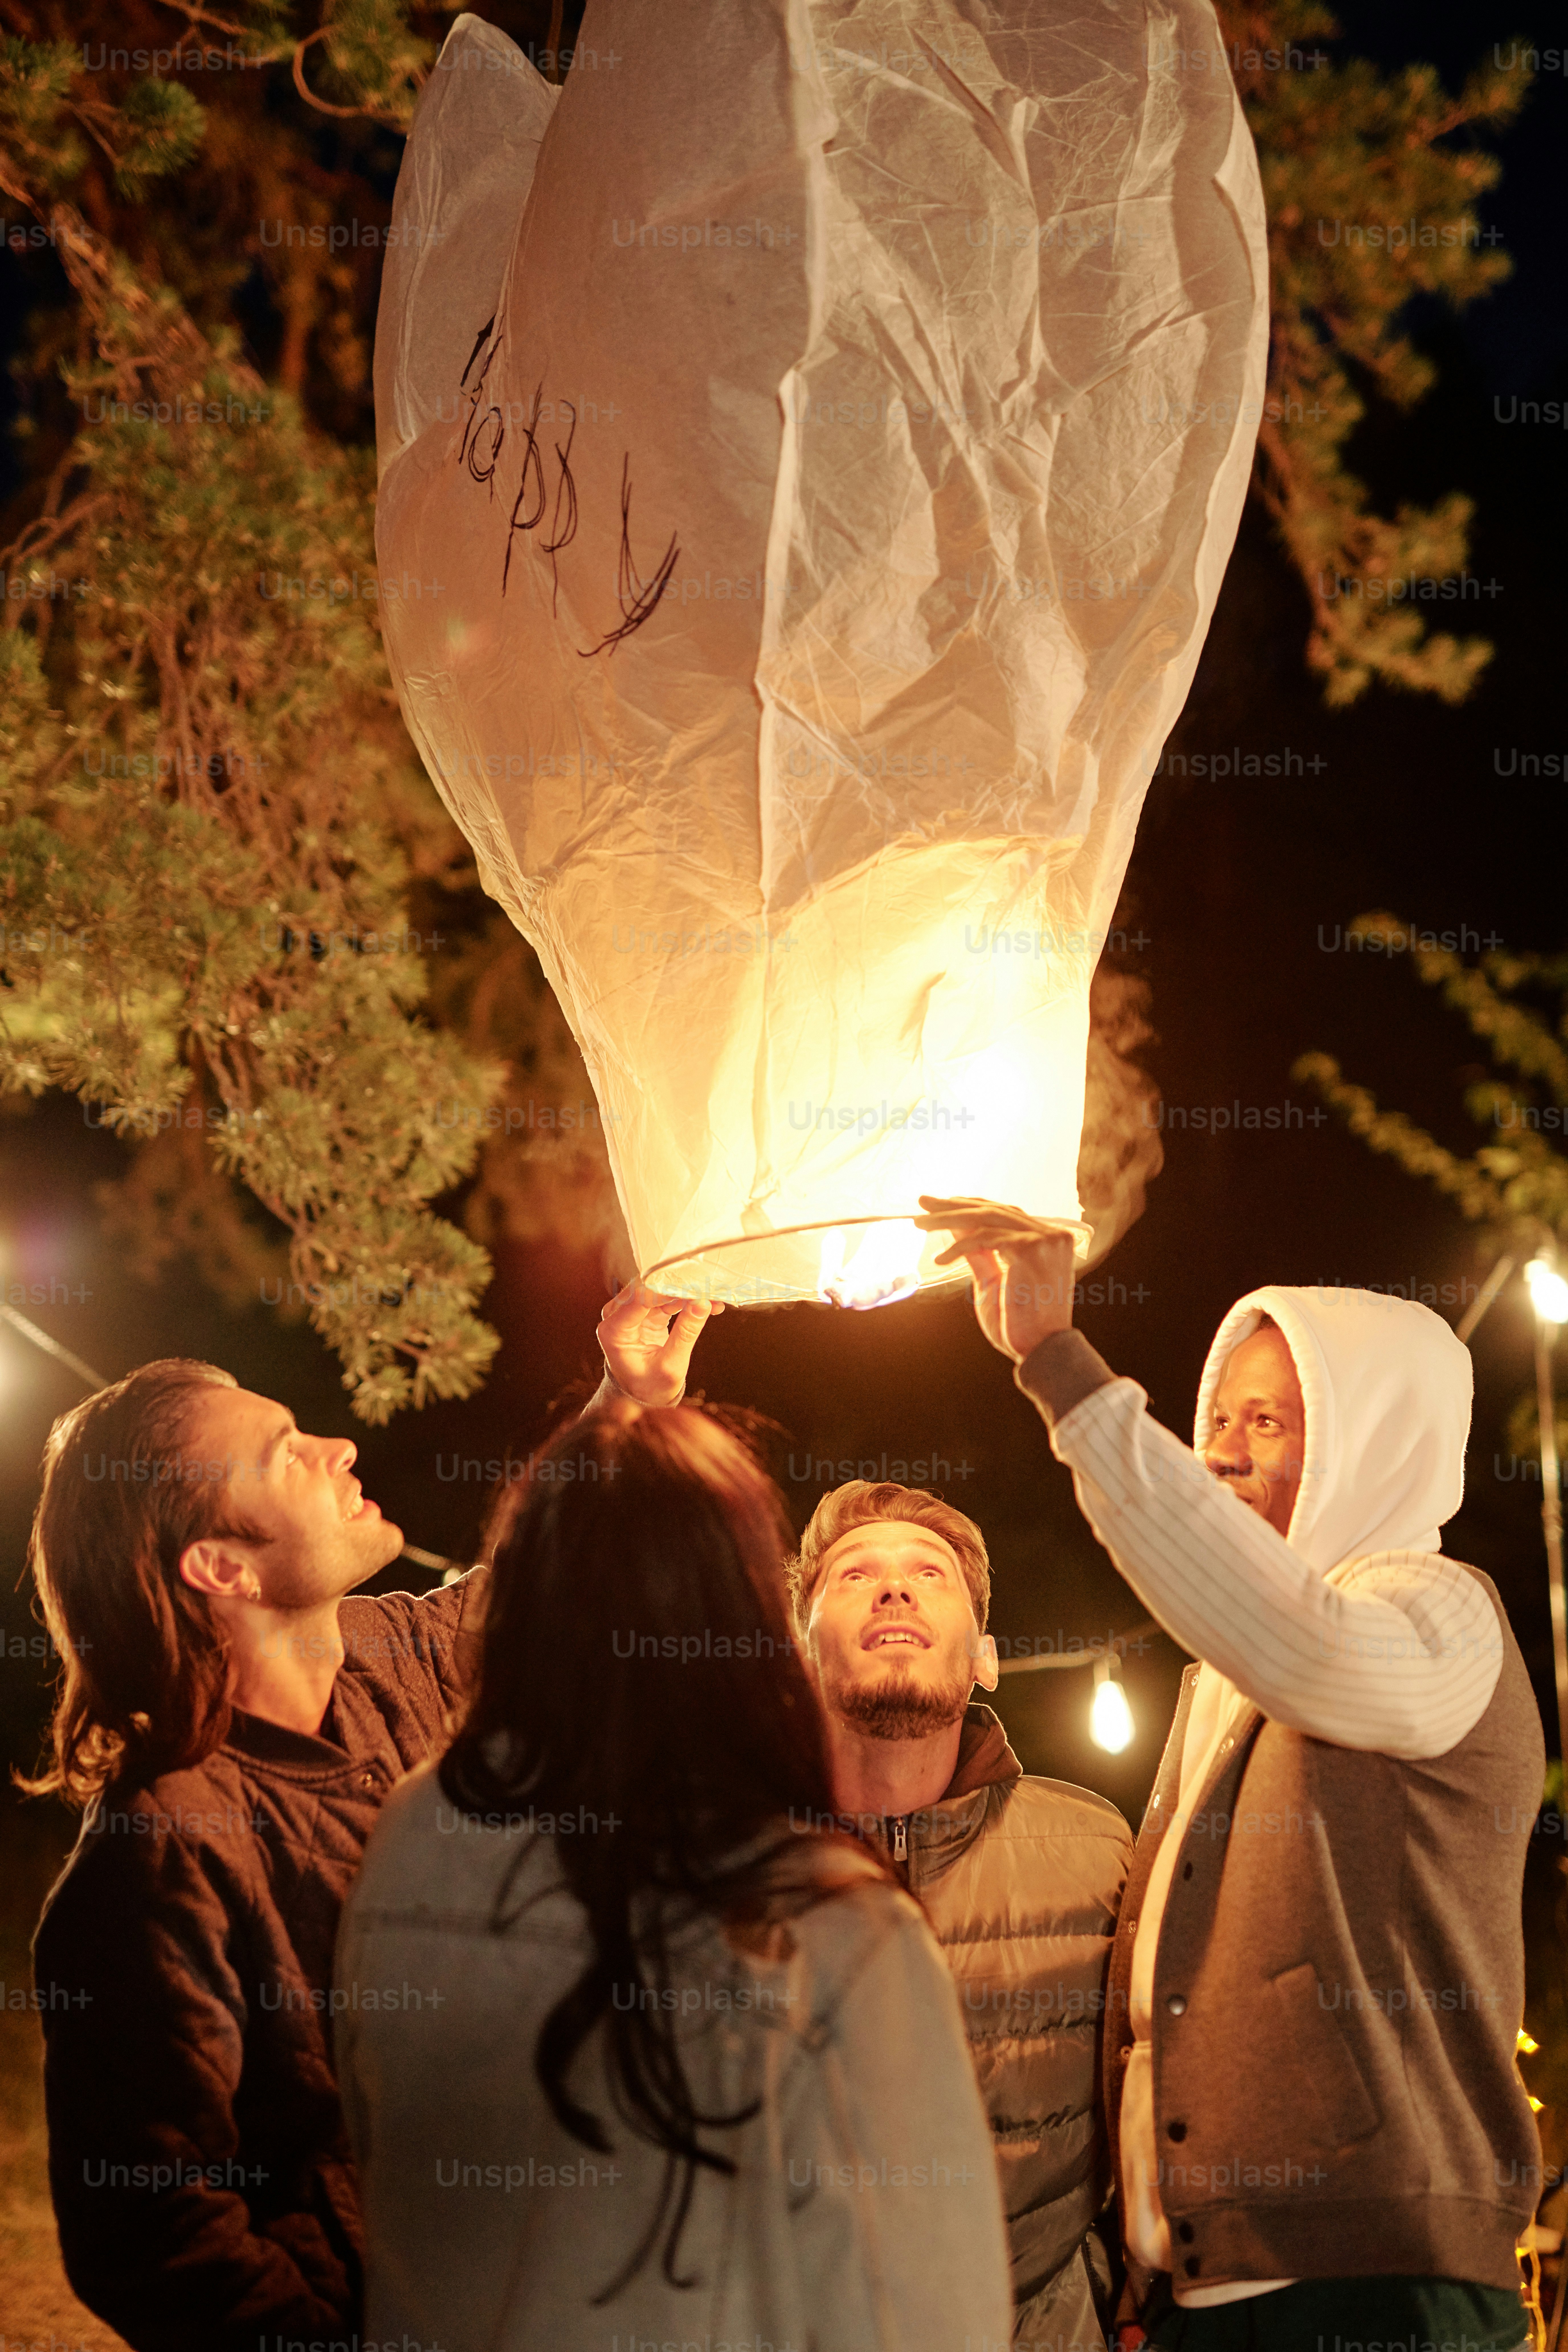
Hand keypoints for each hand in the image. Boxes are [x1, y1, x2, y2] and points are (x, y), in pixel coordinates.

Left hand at [597, 1281, 723, 1404]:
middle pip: (648, 1289)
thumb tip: (703, 1303)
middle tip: (709, 1291)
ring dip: (686, 1293)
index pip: (639, 1299)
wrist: (641, 1394)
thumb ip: (685, 1333)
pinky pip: (666, 1298)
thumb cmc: (650, 1386)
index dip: (668, 1290)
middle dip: (679, 1288)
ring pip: (659, 1289)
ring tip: (714, 1301)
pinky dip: (686, 1300)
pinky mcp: (644, 1311)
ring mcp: (629, 1311)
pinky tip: (708, 1305)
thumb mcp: (671, 1365)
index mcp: (614, 1331)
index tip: (696, 1289)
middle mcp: (615, 1316)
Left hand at [914, 1196, 1076, 1364]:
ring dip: (949, 1219)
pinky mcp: (1031, 1249)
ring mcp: (1044, 1240)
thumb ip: (978, 1252)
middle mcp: (1051, 1235)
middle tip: (923, 1203)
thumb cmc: (1019, 1324)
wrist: (1039, 1350)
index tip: (939, 1206)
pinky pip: (986, 1238)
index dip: (970, 1207)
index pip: (1003, 1214)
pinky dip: (959, 1245)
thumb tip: (954, 1225)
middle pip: (994, 1210)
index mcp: (1047, 1241)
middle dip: (954, 1206)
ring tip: (921, 1224)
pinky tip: (940, 1258)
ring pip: (987, 1218)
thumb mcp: (992, 1280)